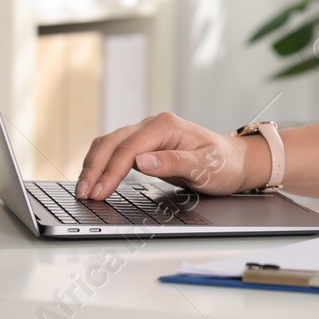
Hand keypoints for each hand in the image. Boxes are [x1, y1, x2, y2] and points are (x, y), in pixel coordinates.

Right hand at [74, 112, 259, 198]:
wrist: (234, 161)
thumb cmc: (223, 164)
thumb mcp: (204, 167)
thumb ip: (174, 163)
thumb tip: (142, 161)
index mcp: (166, 126)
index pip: (129, 148)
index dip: (111, 171)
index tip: (99, 192)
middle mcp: (153, 125)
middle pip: (112, 142)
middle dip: (94, 168)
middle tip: (83, 194)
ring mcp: (146, 134)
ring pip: (109, 144)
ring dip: (93, 165)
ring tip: (83, 190)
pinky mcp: (143, 145)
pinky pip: (115, 151)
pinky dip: (101, 164)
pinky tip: (94, 179)